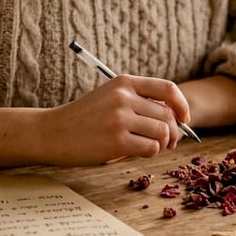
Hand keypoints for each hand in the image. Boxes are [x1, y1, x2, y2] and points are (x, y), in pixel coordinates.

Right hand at [42, 74, 191, 164]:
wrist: (52, 132)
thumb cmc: (83, 119)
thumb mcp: (109, 97)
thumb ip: (137, 102)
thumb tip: (174, 120)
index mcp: (124, 83)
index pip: (167, 89)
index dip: (182, 105)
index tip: (184, 119)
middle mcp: (124, 97)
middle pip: (168, 115)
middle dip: (173, 132)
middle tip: (167, 143)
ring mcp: (120, 119)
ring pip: (162, 132)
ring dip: (161, 144)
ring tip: (148, 147)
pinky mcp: (117, 141)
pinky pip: (151, 148)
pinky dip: (150, 153)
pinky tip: (136, 152)